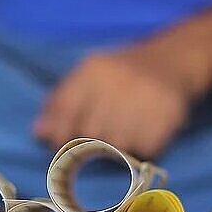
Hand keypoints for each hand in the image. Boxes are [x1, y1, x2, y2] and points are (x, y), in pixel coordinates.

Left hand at [33, 38, 210, 159]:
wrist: (173, 62)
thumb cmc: (120, 76)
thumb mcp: (87, 78)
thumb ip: (60, 104)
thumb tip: (38, 133)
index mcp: (92, 70)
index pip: (64, 111)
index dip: (58, 135)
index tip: (61, 145)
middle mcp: (118, 81)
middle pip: (88, 134)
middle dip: (86, 145)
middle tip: (96, 141)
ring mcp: (145, 98)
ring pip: (115, 146)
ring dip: (114, 150)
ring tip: (121, 135)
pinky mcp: (168, 115)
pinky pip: (143, 150)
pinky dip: (140, 149)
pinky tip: (142, 134)